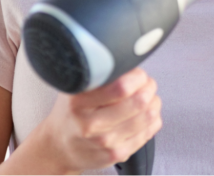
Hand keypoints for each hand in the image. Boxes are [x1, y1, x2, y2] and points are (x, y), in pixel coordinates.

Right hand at [30, 68, 162, 172]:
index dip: (138, 76)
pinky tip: (142, 115)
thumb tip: (130, 59)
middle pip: (139, 100)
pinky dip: (153, 119)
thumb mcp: (76, 88)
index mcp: (78, 102)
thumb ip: (99, 74)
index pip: (122, 86)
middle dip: (149, 87)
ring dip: (153, 102)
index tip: (137, 74)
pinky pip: (150, 130)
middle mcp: (90, 124)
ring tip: (146, 98)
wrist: (59, 147)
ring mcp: (104, 142)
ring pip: (148, 115)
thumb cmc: (72, 112)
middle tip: (145, 84)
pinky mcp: (116, 154)